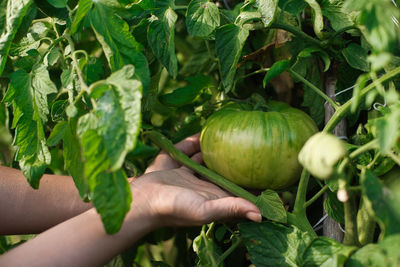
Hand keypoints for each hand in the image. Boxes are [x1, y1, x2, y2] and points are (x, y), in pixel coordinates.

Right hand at [127, 134, 261, 228]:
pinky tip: (209, 130)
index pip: (241, 189)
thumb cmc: (173, 208)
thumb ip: (230, 208)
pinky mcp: (177, 162)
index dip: (256, 183)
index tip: (273, 171)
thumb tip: (261, 214)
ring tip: (235, 134)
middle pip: (228, 172)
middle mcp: (206, 185)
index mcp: (216, 197)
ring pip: (211, 159)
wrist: (142, 198)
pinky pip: (192, 147)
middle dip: (241, 162)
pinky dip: (200, 140)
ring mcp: (191, 173)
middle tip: (258, 145)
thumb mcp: (204, 210)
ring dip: (221, 149)